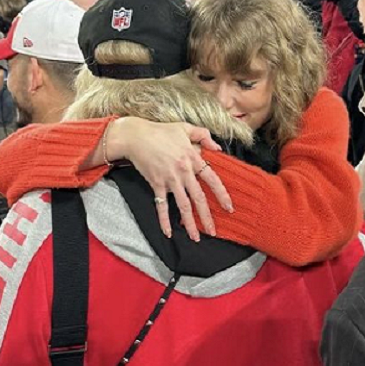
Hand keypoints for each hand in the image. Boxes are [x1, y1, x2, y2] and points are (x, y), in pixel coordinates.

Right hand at [108, 117, 231, 241]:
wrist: (136, 136)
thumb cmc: (160, 131)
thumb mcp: (185, 127)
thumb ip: (203, 135)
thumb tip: (217, 148)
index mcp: (193, 158)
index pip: (212, 179)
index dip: (222, 194)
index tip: (229, 207)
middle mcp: (183, 172)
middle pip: (198, 198)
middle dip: (207, 217)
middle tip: (213, 232)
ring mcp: (169, 180)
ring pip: (183, 205)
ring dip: (189, 223)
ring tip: (195, 238)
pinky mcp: (156, 184)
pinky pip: (161, 206)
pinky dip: (164, 220)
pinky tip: (168, 233)